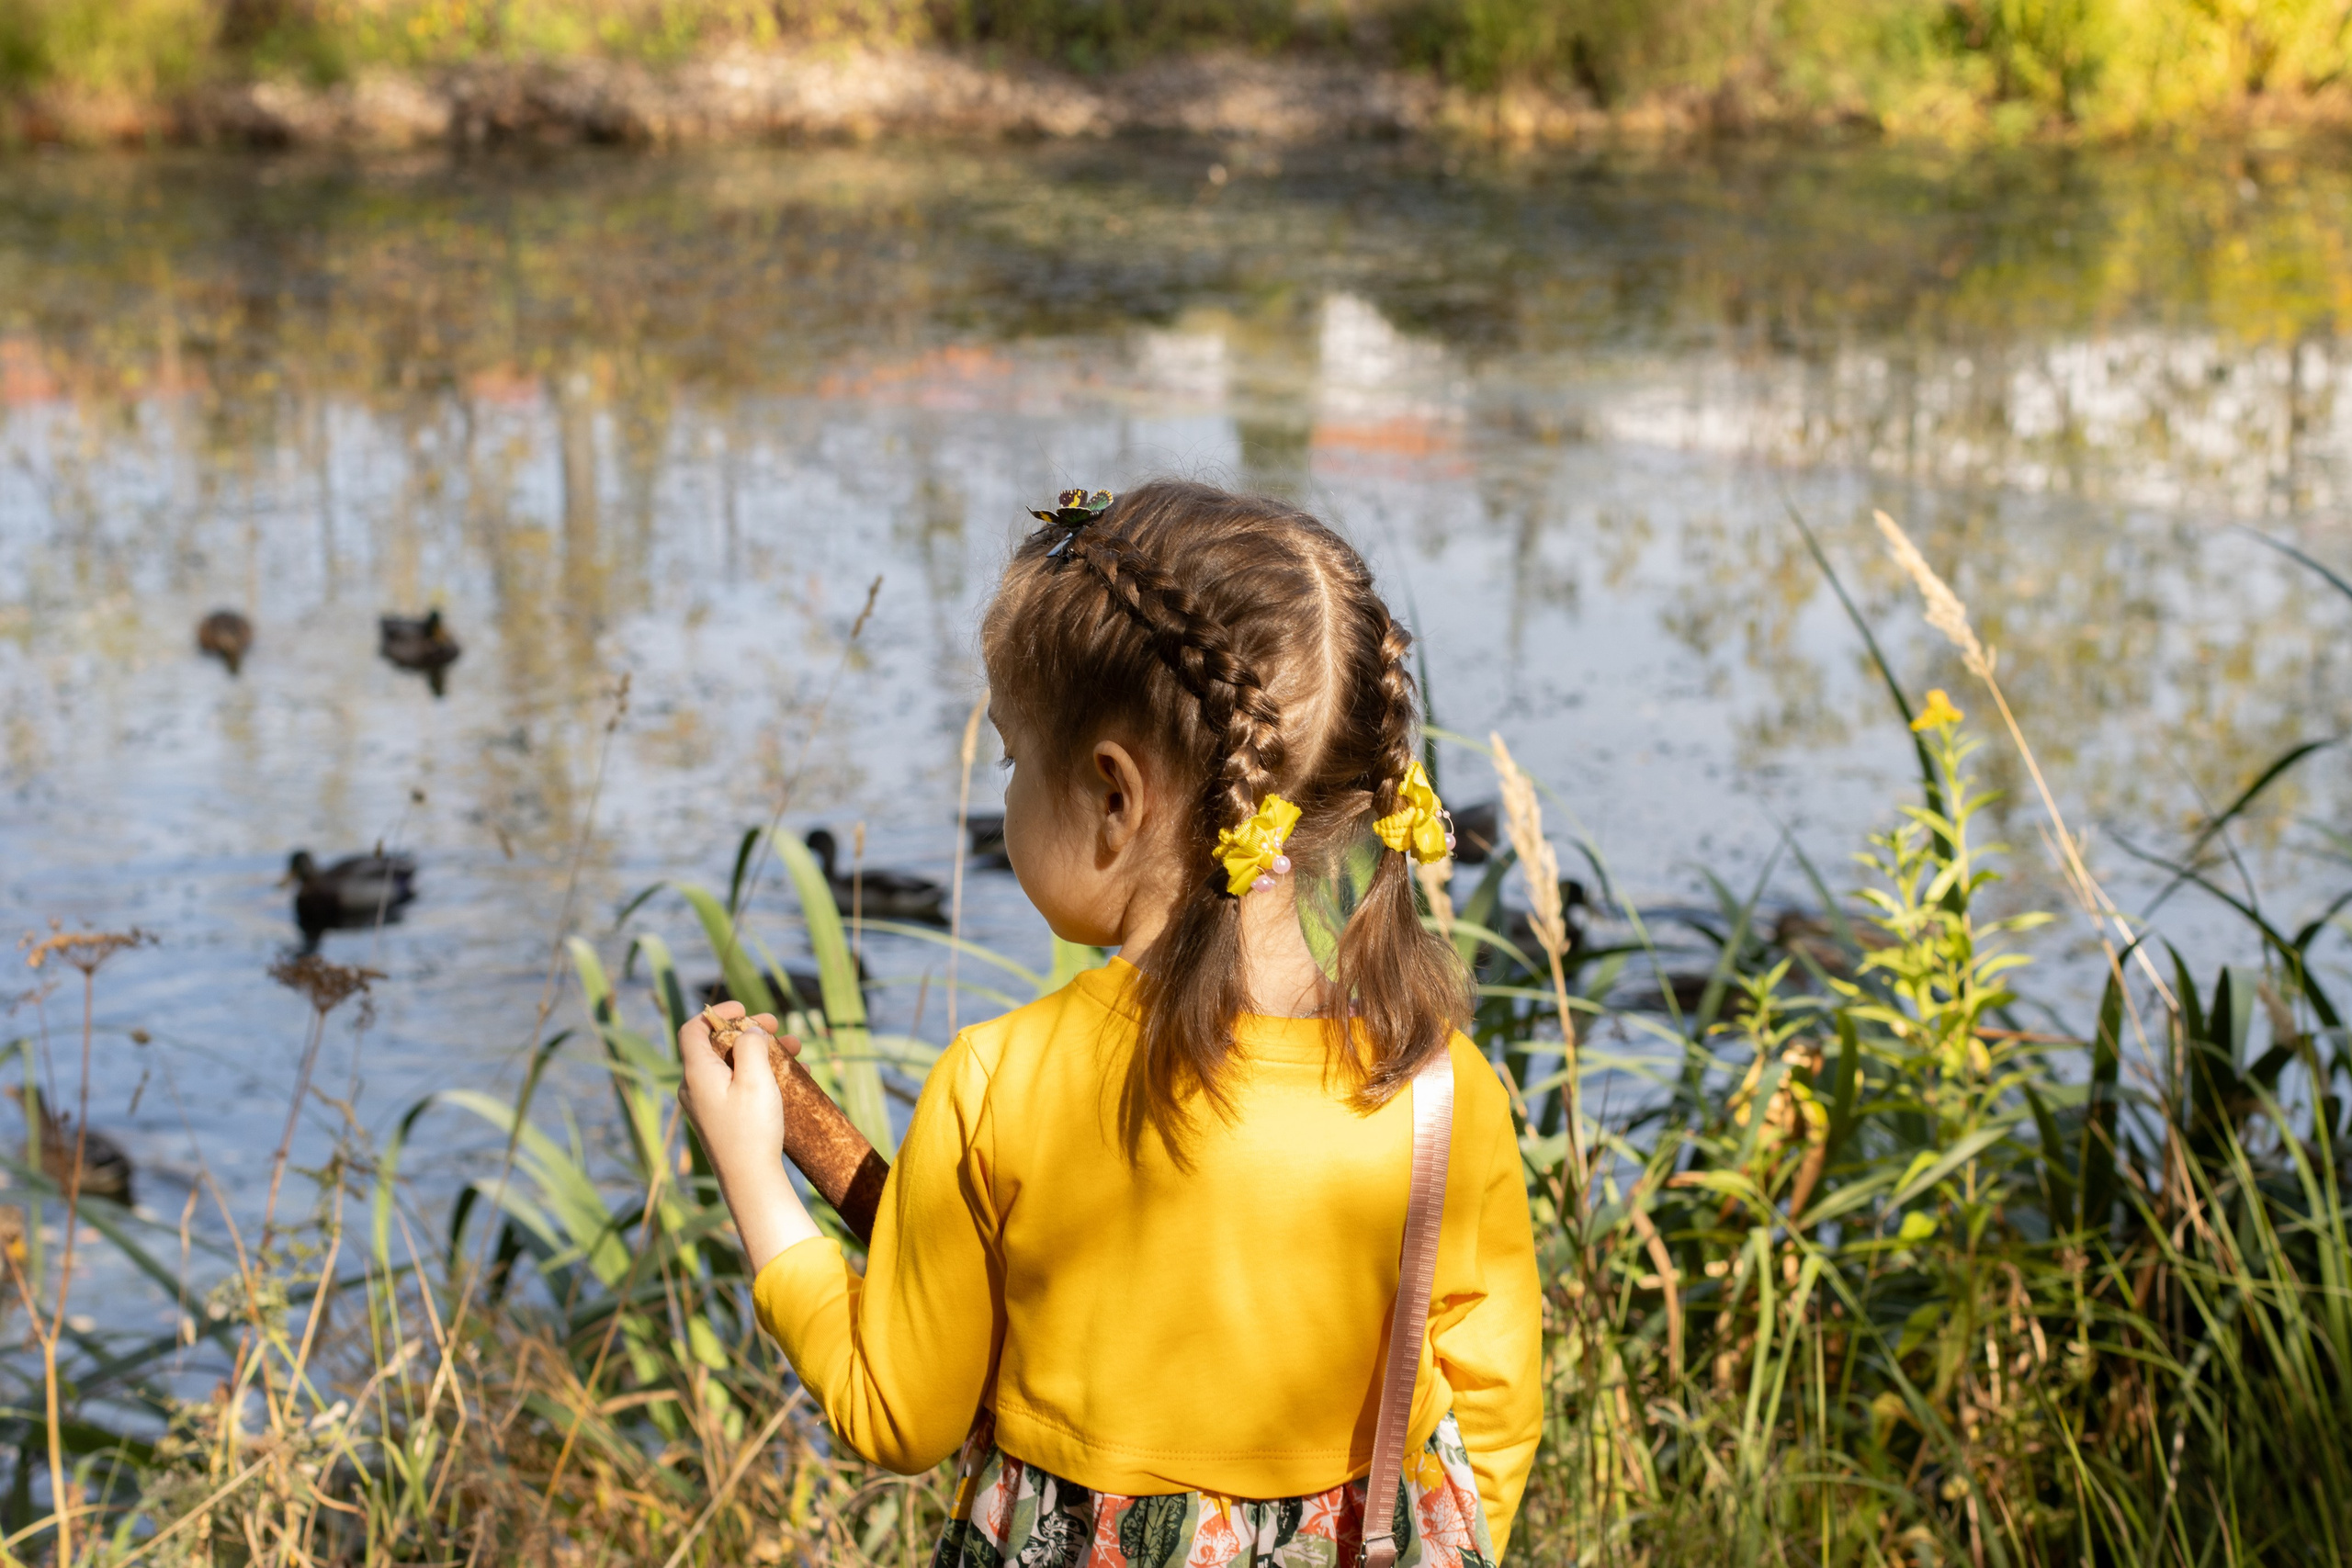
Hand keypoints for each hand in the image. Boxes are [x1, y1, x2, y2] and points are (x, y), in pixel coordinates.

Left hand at [678, 1001, 819, 1268]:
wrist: (750, 1182)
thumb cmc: (752, 1129)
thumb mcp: (755, 1078)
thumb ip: (751, 1045)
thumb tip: (750, 1030)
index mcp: (697, 1073)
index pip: (693, 1029)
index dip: (717, 1013)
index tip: (745, 1011)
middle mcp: (695, 1087)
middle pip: (717, 1046)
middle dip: (750, 1033)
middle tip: (778, 1028)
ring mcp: (707, 1105)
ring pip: (732, 1067)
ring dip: (762, 1054)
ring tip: (796, 1051)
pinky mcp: (721, 1120)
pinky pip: (737, 1087)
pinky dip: (760, 1075)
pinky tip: (791, 1078)